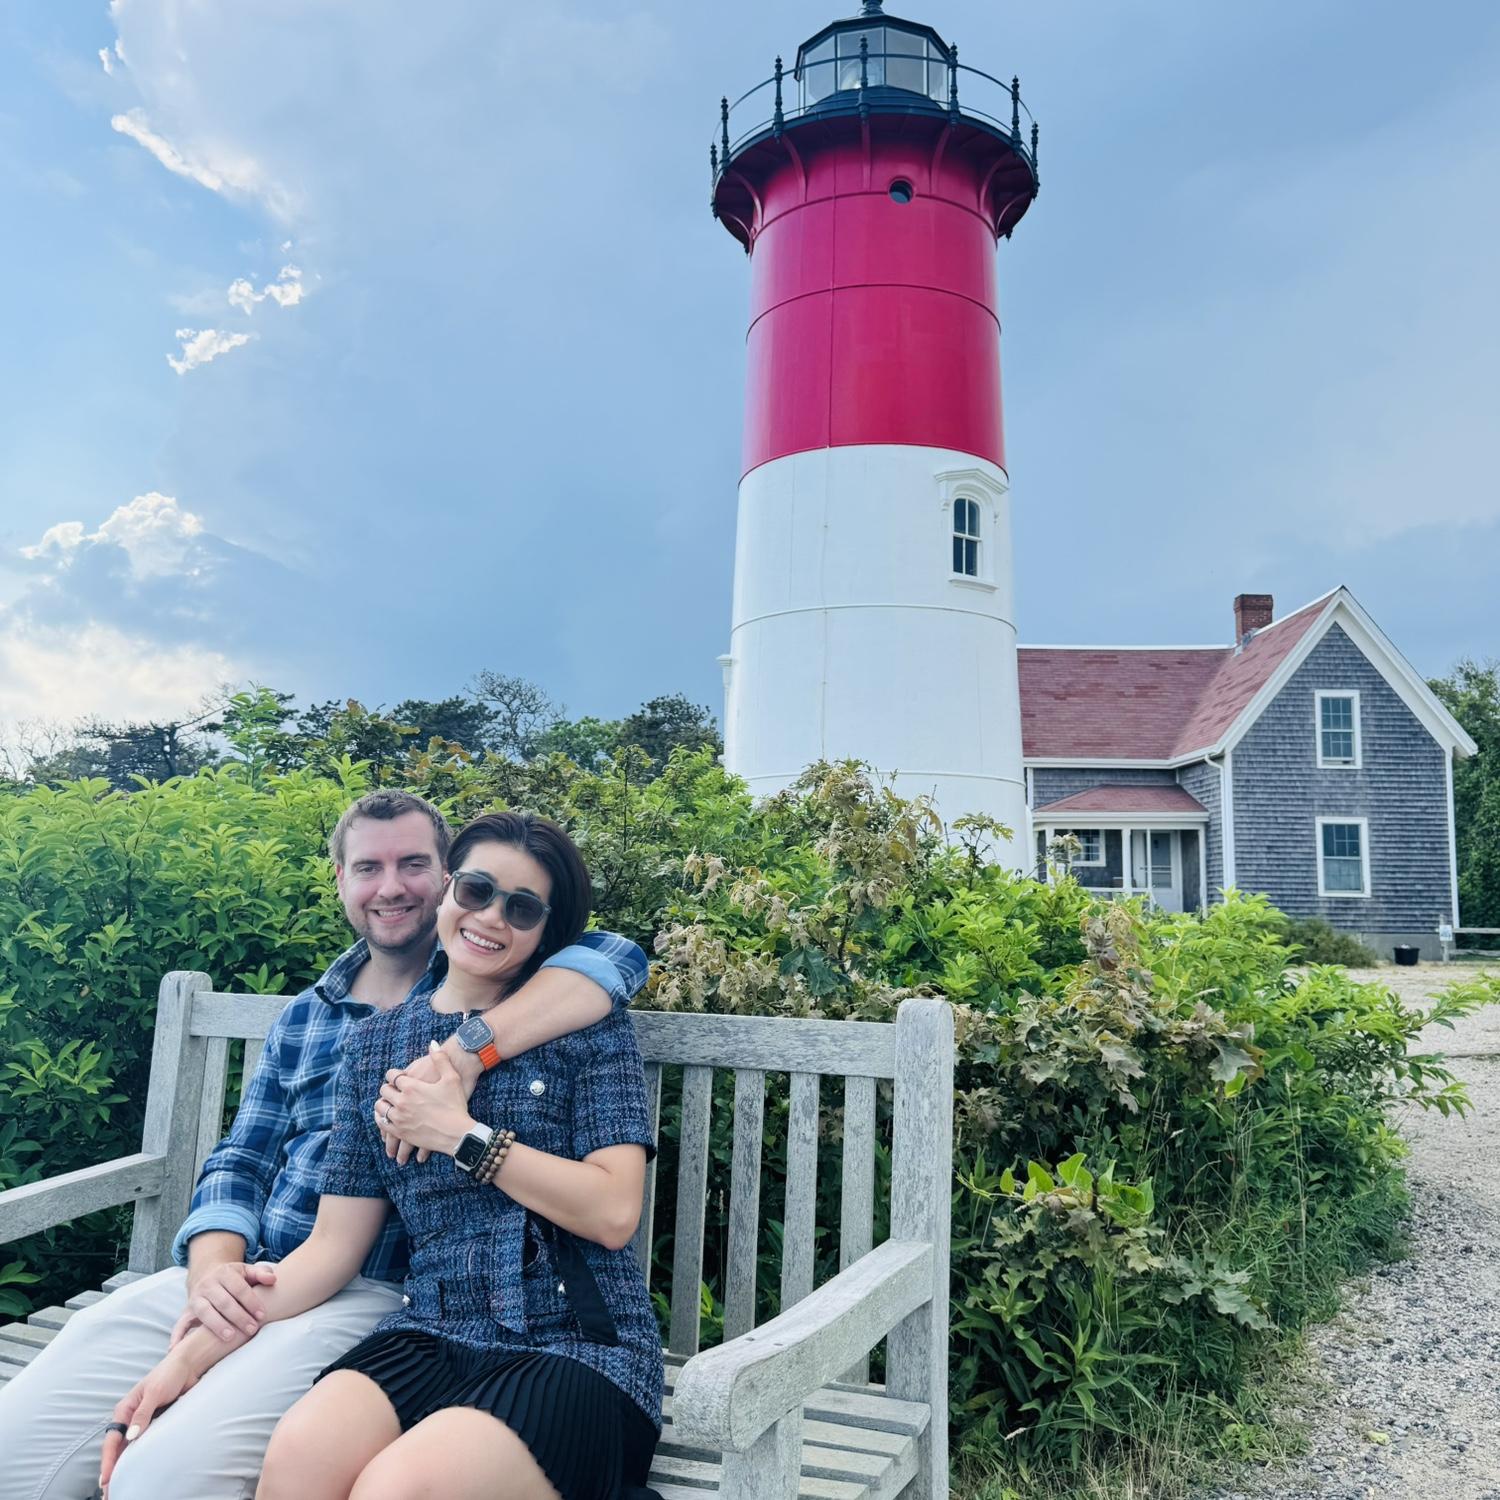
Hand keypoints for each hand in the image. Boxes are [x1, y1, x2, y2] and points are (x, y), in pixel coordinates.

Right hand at [99, 1349, 199, 1492]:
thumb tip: (131, 1437)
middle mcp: (130, 1418)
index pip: (112, 1440)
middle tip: (109, 1492)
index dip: (108, 1461)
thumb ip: (143, 1414)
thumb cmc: (169, 1374)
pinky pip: (145, 1444)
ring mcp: (142, 1423)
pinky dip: (140, 1458)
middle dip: (112, 1470)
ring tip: (121, 1487)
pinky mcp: (155, 1424)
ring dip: (125, 1467)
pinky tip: (140, 1471)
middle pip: (117, 1449)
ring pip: (129, 1450)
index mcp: (124, 1410)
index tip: (106, 1479)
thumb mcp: (155, 1392)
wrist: (189, 1366)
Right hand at [171, 1261, 275, 1345]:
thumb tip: (273, 1280)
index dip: (251, 1302)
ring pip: (205, 1312)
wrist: (207, 1275)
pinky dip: (178, 1336)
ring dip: (216, 1325)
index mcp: (225, 1273)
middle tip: (252, 1329)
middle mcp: (208, 1285)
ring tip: (230, 1337)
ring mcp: (195, 1298)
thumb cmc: (234, 1278)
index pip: (239, 1288)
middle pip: (223, 1302)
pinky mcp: (186, 1311)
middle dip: (238, 1316)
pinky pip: (180, 1324)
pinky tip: (178, 1349)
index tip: (261, 1315)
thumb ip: (261, 1273)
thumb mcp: (247, 1271)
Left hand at [376, 1044, 475, 1157]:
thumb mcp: (451, 1078)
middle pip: (384, 1091)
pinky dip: (382, 1120)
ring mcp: (399, 1118)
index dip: (393, 1074)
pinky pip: (383, 1125)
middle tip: (392, 1089)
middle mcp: (402, 1102)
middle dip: (388, 1089)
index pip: (392, 1076)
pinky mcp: (401, 1133)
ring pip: (380, 1108)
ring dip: (382, 1104)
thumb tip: (433, 1044)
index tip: (397, 1076)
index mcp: (412, 1087)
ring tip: (387, 1104)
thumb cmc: (456, 1105)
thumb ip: (441, 1058)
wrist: (458, 1133)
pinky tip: (386, 1118)